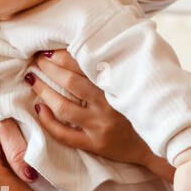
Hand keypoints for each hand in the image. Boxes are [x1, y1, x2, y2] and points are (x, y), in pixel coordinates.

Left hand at [27, 50, 164, 171]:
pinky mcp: (94, 144)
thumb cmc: (143, 108)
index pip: (85, 64)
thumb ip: (116, 68)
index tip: (49, 49)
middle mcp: (108, 105)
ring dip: (44, 91)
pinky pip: (64, 134)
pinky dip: (48, 121)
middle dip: (50, 68)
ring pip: (64, 107)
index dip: (64, 55)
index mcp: (118, 85)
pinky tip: (39, 109)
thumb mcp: (134, 83)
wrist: (157, 143)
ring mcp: (99, 126)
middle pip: (71, 82)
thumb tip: (93, 46)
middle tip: (37, 60)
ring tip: (33, 80)